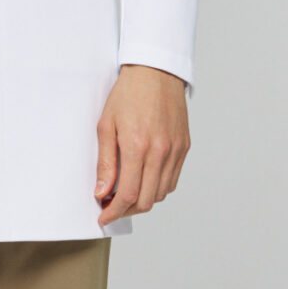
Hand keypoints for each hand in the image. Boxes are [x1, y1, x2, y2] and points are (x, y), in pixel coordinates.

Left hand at [95, 65, 189, 223]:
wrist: (156, 72)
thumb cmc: (128, 94)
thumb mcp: (106, 125)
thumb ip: (105, 162)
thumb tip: (102, 192)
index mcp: (137, 146)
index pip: (128, 194)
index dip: (114, 212)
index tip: (103, 217)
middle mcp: (161, 151)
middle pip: (146, 200)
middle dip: (126, 211)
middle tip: (111, 207)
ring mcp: (175, 150)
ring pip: (161, 193)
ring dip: (143, 200)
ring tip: (126, 193)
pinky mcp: (184, 147)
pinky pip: (172, 180)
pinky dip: (158, 187)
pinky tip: (144, 180)